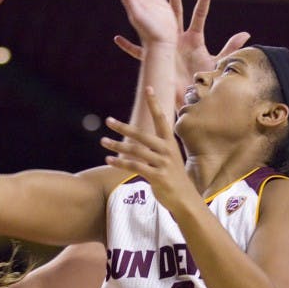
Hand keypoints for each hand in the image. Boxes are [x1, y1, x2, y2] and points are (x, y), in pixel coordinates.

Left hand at [101, 87, 195, 211]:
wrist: (185, 199)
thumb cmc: (174, 178)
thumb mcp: (170, 159)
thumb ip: (157, 148)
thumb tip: (141, 140)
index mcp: (170, 143)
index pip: (162, 119)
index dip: (155, 103)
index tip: (149, 88)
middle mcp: (167, 151)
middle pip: (142, 135)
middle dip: (124, 127)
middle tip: (108, 120)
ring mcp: (163, 164)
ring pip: (135, 151)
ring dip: (117, 146)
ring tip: (103, 141)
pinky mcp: (157, 176)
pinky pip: (135, 167)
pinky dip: (120, 163)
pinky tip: (109, 160)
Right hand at [114, 0, 249, 106]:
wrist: (192, 101)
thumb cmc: (205, 83)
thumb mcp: (218, 63)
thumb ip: (230, 48)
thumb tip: (246, 34)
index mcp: (195, 39)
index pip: (199, 15)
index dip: (204, 0)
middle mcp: (179, 40)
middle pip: (176, 13)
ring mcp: (166, 48)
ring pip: (157, 25)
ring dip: (151, 11)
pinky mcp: (156, 61)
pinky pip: (140, 52)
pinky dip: (129, 46)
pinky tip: (118, 38)